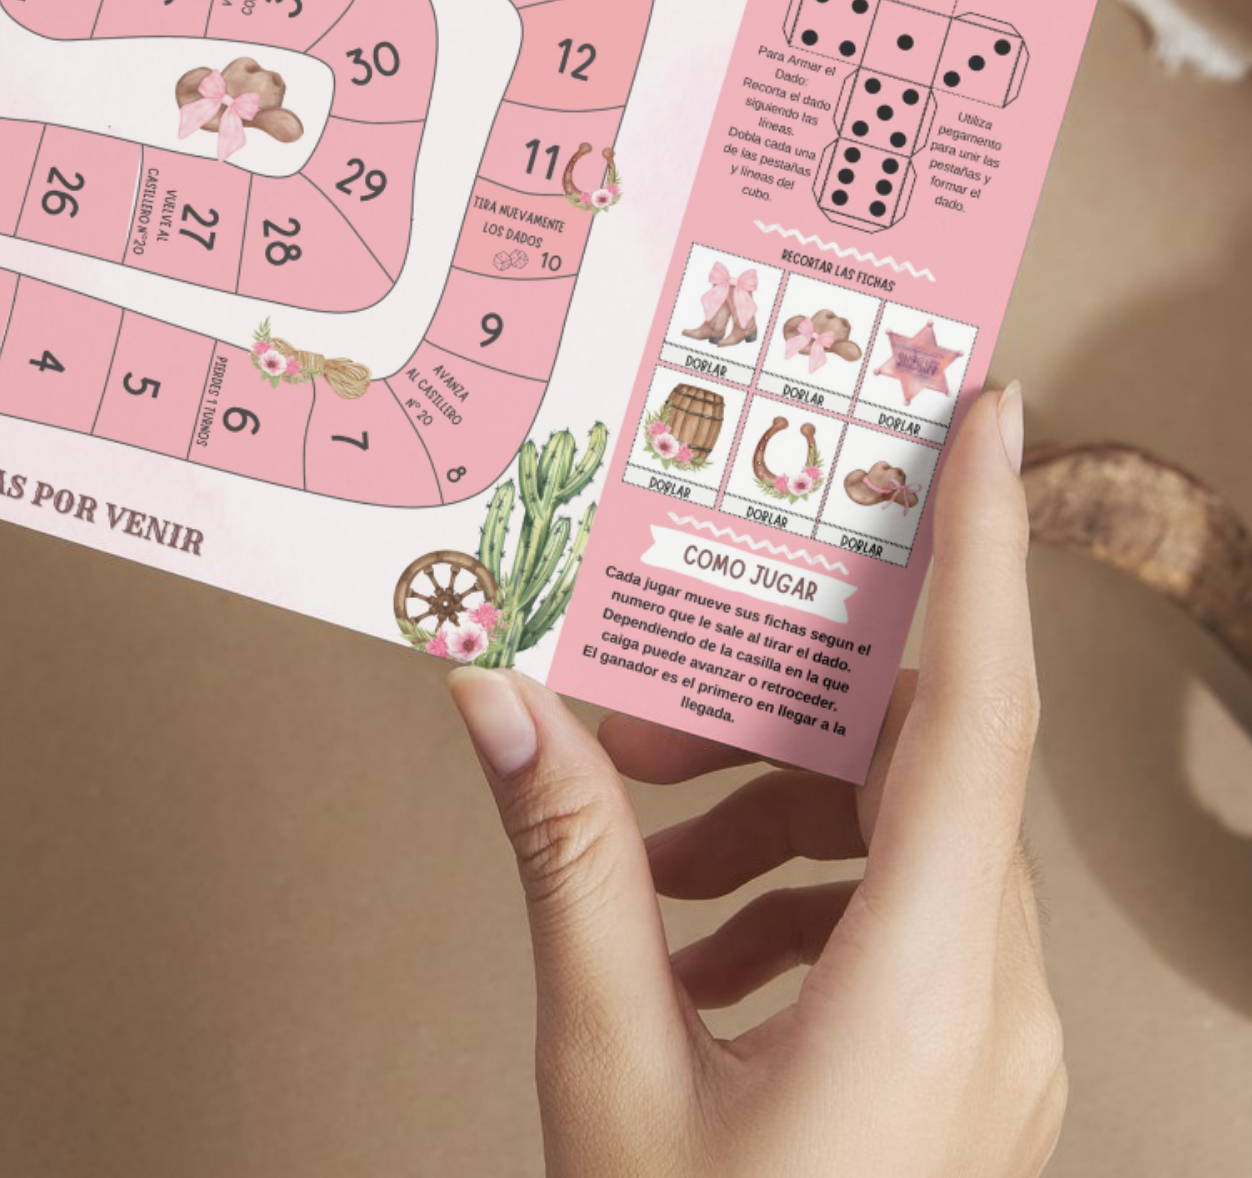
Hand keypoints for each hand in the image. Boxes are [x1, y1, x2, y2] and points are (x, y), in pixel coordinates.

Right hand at [449, 385, 1063, 1174]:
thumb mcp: (610, 1071)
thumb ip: (563, 866)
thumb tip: (496, 695)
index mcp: (925, 984)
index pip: (975, 716)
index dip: (982, 549)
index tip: (984, 416)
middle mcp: (991, 997)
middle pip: (920, 764)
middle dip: (791, 686)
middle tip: (696, 611)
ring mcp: (989, 1041)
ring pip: (901, 839)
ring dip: (769, 805)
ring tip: (636, 821)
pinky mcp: (958, 1069)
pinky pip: (894, 915)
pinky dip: (790, 883)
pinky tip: (682, 926)